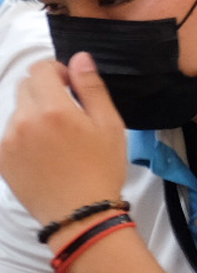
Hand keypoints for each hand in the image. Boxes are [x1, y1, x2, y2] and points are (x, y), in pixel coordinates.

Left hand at [0, 55, 130, 228]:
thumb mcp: (109, 125)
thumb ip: (92, 87)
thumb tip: (79, 58)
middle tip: (68, 115)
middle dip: (45, 91)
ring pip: (18, 111)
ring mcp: (8, 140)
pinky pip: (10, 134)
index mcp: (53, 109)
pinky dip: (25, 136)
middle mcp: (24, 121)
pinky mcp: (1, 158)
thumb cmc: (101, 169)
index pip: (41, 69)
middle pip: (26, 87)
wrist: (80, 214)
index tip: (72, 87)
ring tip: (57, 140)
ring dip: (34, 114)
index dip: (58, 72)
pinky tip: (45, 155)